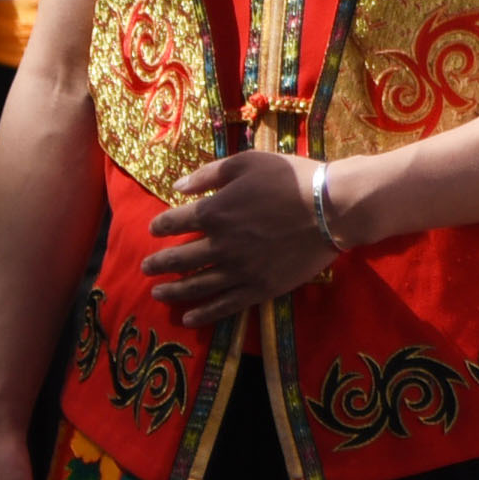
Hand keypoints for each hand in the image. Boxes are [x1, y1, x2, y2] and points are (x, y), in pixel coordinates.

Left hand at [145, 147, 338, 324]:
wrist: (332, 209)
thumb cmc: (291, 178)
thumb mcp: (247, 162)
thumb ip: (209, 174)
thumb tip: (177, 186)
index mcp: (214, 212)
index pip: (174, 222)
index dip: (160, 226)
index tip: (154, 229)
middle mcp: (220, 245)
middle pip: (180, 259)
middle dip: (159, 263)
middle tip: (146, 267)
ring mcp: (240, 271)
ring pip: (197, 286)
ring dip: (174, 290)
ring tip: (158, 293)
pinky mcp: (260, 288)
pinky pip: (226, 305)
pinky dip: (205, 313)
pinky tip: (190, 317)